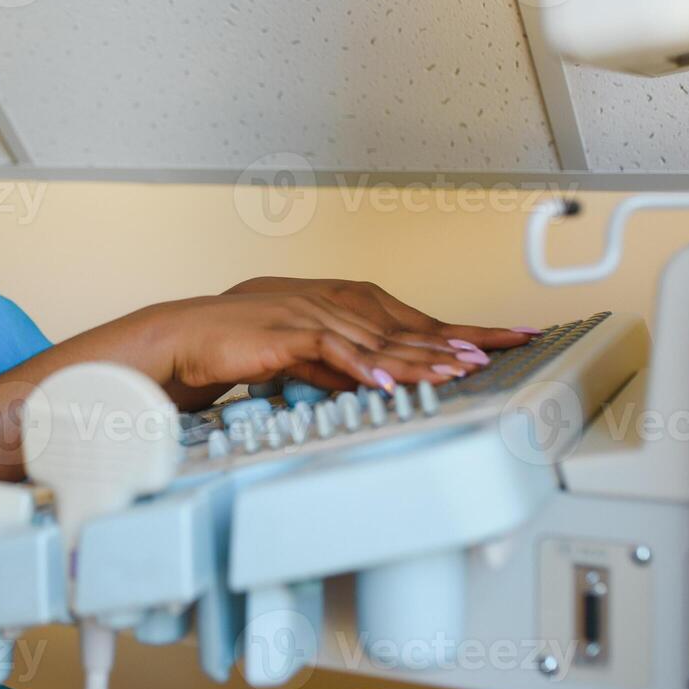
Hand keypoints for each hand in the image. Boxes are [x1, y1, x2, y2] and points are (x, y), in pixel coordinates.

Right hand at [224, 276, 535, 359]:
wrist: (186, 335)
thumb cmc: (238, 345)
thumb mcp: (301, 359)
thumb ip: (340, 367)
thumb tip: (376, 384)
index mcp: (339, 306)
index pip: (410, 321)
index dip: (455, 332)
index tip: (498, 340)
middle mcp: (333, 305)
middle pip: (405, 327)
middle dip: (456, 340)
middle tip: (502, 348)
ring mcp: (312, 316)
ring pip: (377, 340)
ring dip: (421, 358)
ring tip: (460, 370)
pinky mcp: (288, 333)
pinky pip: (333, 351)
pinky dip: (362, 368)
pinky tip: (387, 382)